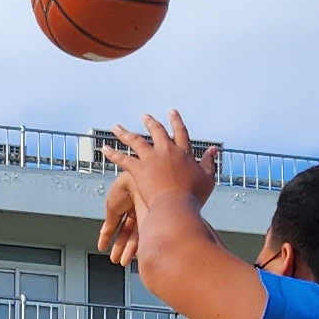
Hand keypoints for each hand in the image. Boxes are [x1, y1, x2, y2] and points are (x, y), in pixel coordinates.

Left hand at [103, 111, 216, 225]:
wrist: (176, 206)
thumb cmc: (194, 196)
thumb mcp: (207, 178)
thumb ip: (210, 162)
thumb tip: (214, 150)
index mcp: (184, 152)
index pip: (180, 133)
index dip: (176, 121)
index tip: (172, 112)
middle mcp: (166, 151)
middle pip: (157, 132)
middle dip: (150, 123)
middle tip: (145, 116)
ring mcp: (151, 159)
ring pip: (136, 141)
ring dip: (125, 133)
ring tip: (117, 127)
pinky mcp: (138, 169)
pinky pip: (122, 159)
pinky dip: (112, 153)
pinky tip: (104, 148)